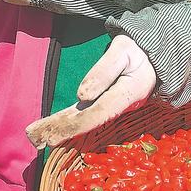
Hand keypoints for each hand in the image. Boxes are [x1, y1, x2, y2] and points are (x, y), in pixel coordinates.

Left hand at [25, 35, 154, 147]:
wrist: (155, 57)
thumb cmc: (138, 50)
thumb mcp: (124, 50)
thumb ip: (104, 70)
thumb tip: (82, 95)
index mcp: (129, 93)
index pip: (100, 112)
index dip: (77, 124)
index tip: (55, 134)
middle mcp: (121, 106)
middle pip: (88, 121)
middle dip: (62, 131)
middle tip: (36, 140)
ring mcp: (113, 108)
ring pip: (85, 121)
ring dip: (60, 130)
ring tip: (36, 139)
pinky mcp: (106, 105)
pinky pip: (86, 116)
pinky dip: (67, 124)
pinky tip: (51, 131)